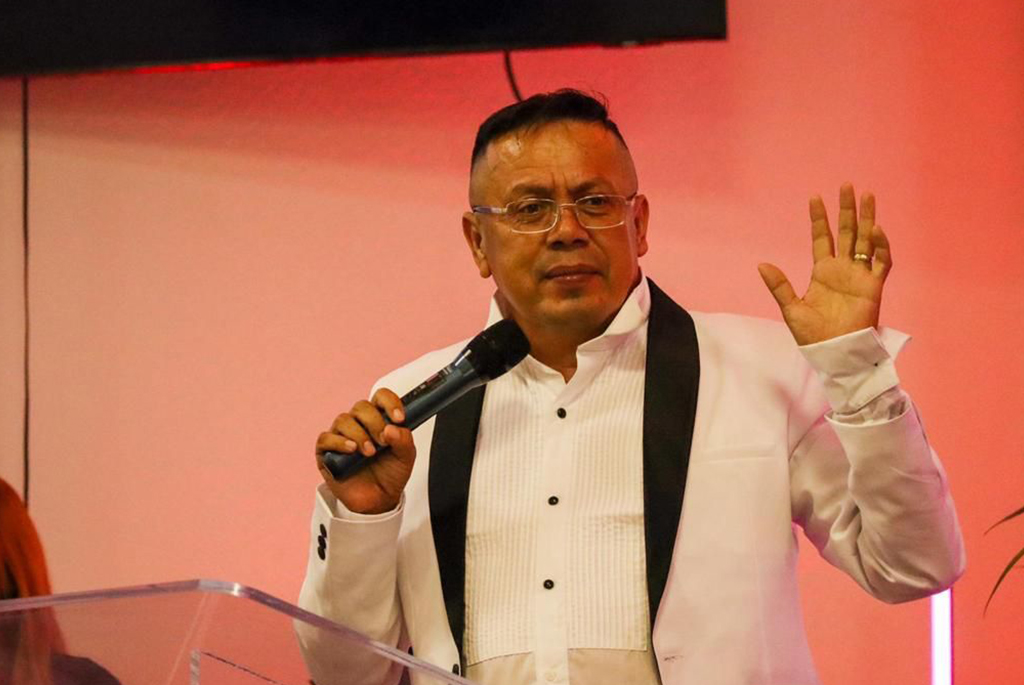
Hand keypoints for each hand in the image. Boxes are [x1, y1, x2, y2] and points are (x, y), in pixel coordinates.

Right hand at [315, 388, 415, 514]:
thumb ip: (404, 440)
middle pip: (361, 407)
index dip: (389, 402)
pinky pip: (326, 438)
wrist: (379, 501)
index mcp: (378, 419)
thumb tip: (391, 428)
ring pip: (343, 420)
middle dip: (374, 422)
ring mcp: (341, 436)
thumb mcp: (406, 457)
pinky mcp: (327, 452)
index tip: (399, 418)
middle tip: (383, 441)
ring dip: (359, 434)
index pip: (380, 397)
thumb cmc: (390, 474)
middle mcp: (358, 424)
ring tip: (369, 453)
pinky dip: (339, 442)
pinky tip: (352, 450)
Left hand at [758, 183, 892, 345]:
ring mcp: (860, 276)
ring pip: (866, 241)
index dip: (819, 219)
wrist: (835, 354)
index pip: (822, 238)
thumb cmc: (813, 336)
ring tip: (867, 196)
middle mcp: (843, 269)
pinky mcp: (874, 287)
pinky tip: (875, 229)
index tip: (815, 197)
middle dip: (847, 210)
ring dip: (867, 219)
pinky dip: (880, 246)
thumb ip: (779, 285)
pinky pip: (881, 262)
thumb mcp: (791, 308)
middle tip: (846, 186)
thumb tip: (761, 264)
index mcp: (822, 272)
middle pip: (847, 233)